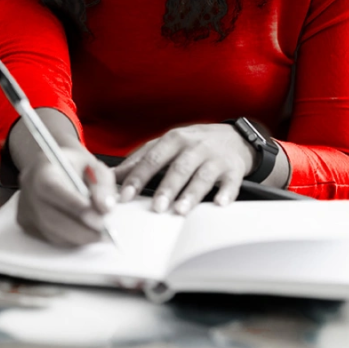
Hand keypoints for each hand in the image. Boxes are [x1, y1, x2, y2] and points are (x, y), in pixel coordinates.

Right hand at [16, 146, 116, 246]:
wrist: (54, 169)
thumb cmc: (75, 167)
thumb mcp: (93, 167)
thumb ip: (102, 185)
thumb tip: (106, 208)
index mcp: (41, 169)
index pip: (52, 189)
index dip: (74, 206)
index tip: (99, 219)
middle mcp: (28, 190)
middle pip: (50, 217)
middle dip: (81, 230)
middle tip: (106, 234)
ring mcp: (25, 210)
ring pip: (52, 232)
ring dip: (79, 237)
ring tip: (100, 234)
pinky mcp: (27, 225)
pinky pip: (51, 239)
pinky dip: (71, 240)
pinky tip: (84, 232)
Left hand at [112, 123, 252, 214]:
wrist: (234, 137)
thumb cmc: (193, 143)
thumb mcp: (166, 145)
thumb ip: (141, 159)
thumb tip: (113, 175)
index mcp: (173, 140)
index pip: (151, 159)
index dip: (138, 178)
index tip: (125, 195)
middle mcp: (194, 147)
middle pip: (178, 168)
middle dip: (166, 188)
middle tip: (156, 207)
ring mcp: (215, 158)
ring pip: (202, 176)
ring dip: (191, 194)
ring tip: (181, 210)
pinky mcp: (233, 169)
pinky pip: (230, 182)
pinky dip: (225, 193)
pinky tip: (219, 203)